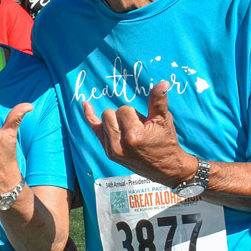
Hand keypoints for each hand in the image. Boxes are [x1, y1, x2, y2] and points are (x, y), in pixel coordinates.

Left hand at [82, 81, 196, 186]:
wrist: (165, 167)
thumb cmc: (165, 141)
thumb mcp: (164, 120)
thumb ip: (158, 101)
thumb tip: (163, 82)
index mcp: (133, 136)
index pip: (124, 110)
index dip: (135, 114)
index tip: (144, 124)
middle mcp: (119, 145)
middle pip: (109, 114)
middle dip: (124, 116)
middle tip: (138, 127)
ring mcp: (112, 151)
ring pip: (104, 120)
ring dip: (116, 121)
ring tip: (131, 132)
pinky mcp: (109, 153)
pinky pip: (96, 130)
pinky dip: (90, 117)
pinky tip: (85, 105)